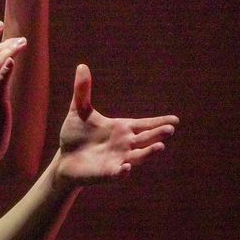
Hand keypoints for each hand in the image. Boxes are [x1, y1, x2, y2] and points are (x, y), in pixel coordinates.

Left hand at [56, 65, 176, 188]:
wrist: (64, 159)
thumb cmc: (75, 135)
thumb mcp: (78, 111)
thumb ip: (82, 91)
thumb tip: (82, 66)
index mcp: (122, 129)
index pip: (145, 124)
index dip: (159, 122)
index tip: (175, 120)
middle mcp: (125, 145)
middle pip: (145, 139)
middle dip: (157, 134)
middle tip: (169, 129)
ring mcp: (118, 159)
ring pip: (138, 157)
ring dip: (148, 152)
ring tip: (159, 146)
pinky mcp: (107, 173)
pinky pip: (118, 173)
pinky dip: (123, 171)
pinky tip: (126, 167)